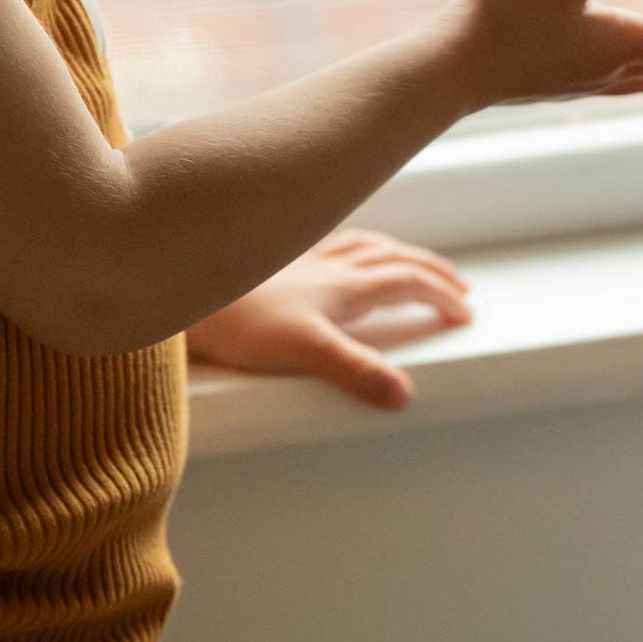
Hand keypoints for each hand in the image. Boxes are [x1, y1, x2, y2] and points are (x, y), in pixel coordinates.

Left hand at [185, 230, 473, 408]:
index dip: (440, 295)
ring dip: (397, 253)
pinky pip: (327, 246)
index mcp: (345, 285)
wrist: (179, 292)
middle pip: (395, 257)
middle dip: (431, 270)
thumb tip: (404, 395)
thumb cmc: (237, 323)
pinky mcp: (275, 264)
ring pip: (364, 246)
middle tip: (458, 287)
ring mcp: (301, 261)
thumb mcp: (305, 352)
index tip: (464, 313)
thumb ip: (356, 372)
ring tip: (411, 263)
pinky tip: (338, 260)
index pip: (408, 281)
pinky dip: (351, 249)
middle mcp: (328, 266)